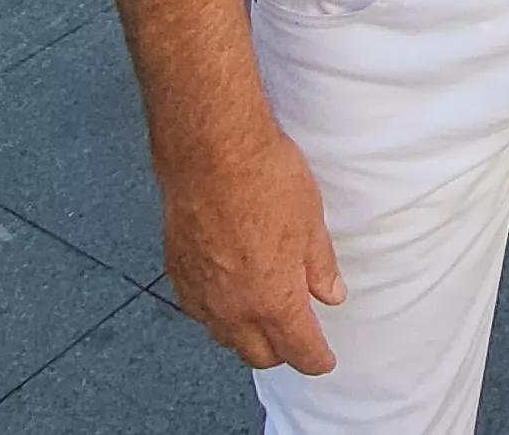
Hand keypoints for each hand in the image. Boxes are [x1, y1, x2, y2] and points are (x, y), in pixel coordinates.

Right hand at [157, 122, 346, 374]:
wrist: (209, 150)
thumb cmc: (262, 178)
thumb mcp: (310, 222)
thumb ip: (320, 267)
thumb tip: (331, 293)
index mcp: (274, 300)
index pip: (299, 351)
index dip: (316, 359)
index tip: (323, 359)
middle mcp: (234, 307)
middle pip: (259, 355)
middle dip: (281, 352)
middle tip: (297, 337)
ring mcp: (201, 293)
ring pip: (225, 337)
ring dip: (246, 335)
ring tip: (262, 316)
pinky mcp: (177, 273)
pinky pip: (199, 312)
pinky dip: (217, 313)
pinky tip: (227, 295)